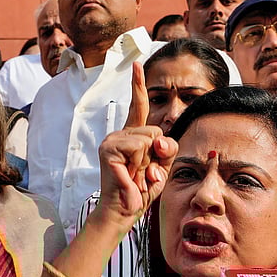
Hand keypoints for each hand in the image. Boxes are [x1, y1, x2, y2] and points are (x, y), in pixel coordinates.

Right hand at [95, 62, 176, 223]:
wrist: (123, 211)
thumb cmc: (140, 190)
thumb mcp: (162, 167)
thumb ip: (167, 148)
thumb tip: (159, 138)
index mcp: (131, 137)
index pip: (138, 107)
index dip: (138, 86)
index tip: (137, 65)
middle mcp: (119, 134)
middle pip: (156, 129)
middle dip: (158, 153)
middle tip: (143, 172)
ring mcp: (111, 140)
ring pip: (149, 137)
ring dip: (149, 160)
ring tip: (136, 174)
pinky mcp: (109, 149)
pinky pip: (139, 146)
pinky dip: (140, 163)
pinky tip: (130, 175)